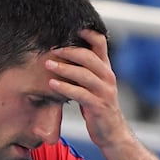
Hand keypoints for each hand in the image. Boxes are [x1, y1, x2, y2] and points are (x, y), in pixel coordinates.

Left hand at [45, 29, 132, 149]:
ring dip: (64, 68)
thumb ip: (84, 70)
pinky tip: (52, 84)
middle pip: (89, 56)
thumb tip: (63, 54)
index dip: (86, 32)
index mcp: (105, 69)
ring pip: (84, 74)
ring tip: (48, 64)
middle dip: (69, 51)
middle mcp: (107, 77)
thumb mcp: (93, 85)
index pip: (100, 42)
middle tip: (52, 49)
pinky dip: (65, 88)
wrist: (112, 133)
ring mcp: (104, 91)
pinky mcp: (98, 106)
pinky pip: (80, 94)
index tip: (69, 26)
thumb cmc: (98, 107)